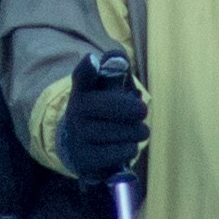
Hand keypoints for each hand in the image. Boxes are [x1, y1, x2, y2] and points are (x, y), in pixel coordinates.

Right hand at [50, 55, 148, 186]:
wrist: (78, 146)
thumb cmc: (102, 111)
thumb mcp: (106, 88)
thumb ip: (116, 70)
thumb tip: (118, 58)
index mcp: (82, 89)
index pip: (83, 76)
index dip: (88, 68)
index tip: (92, 60)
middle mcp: (75, 111)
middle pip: (115, 106)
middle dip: (136, 110)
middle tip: (143, 111)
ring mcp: (78, 136)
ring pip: (123, 132)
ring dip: (137, 132)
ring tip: (137, 132)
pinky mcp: (85, 160)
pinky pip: (121, 153)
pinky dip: (130, 150)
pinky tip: (127, 147)